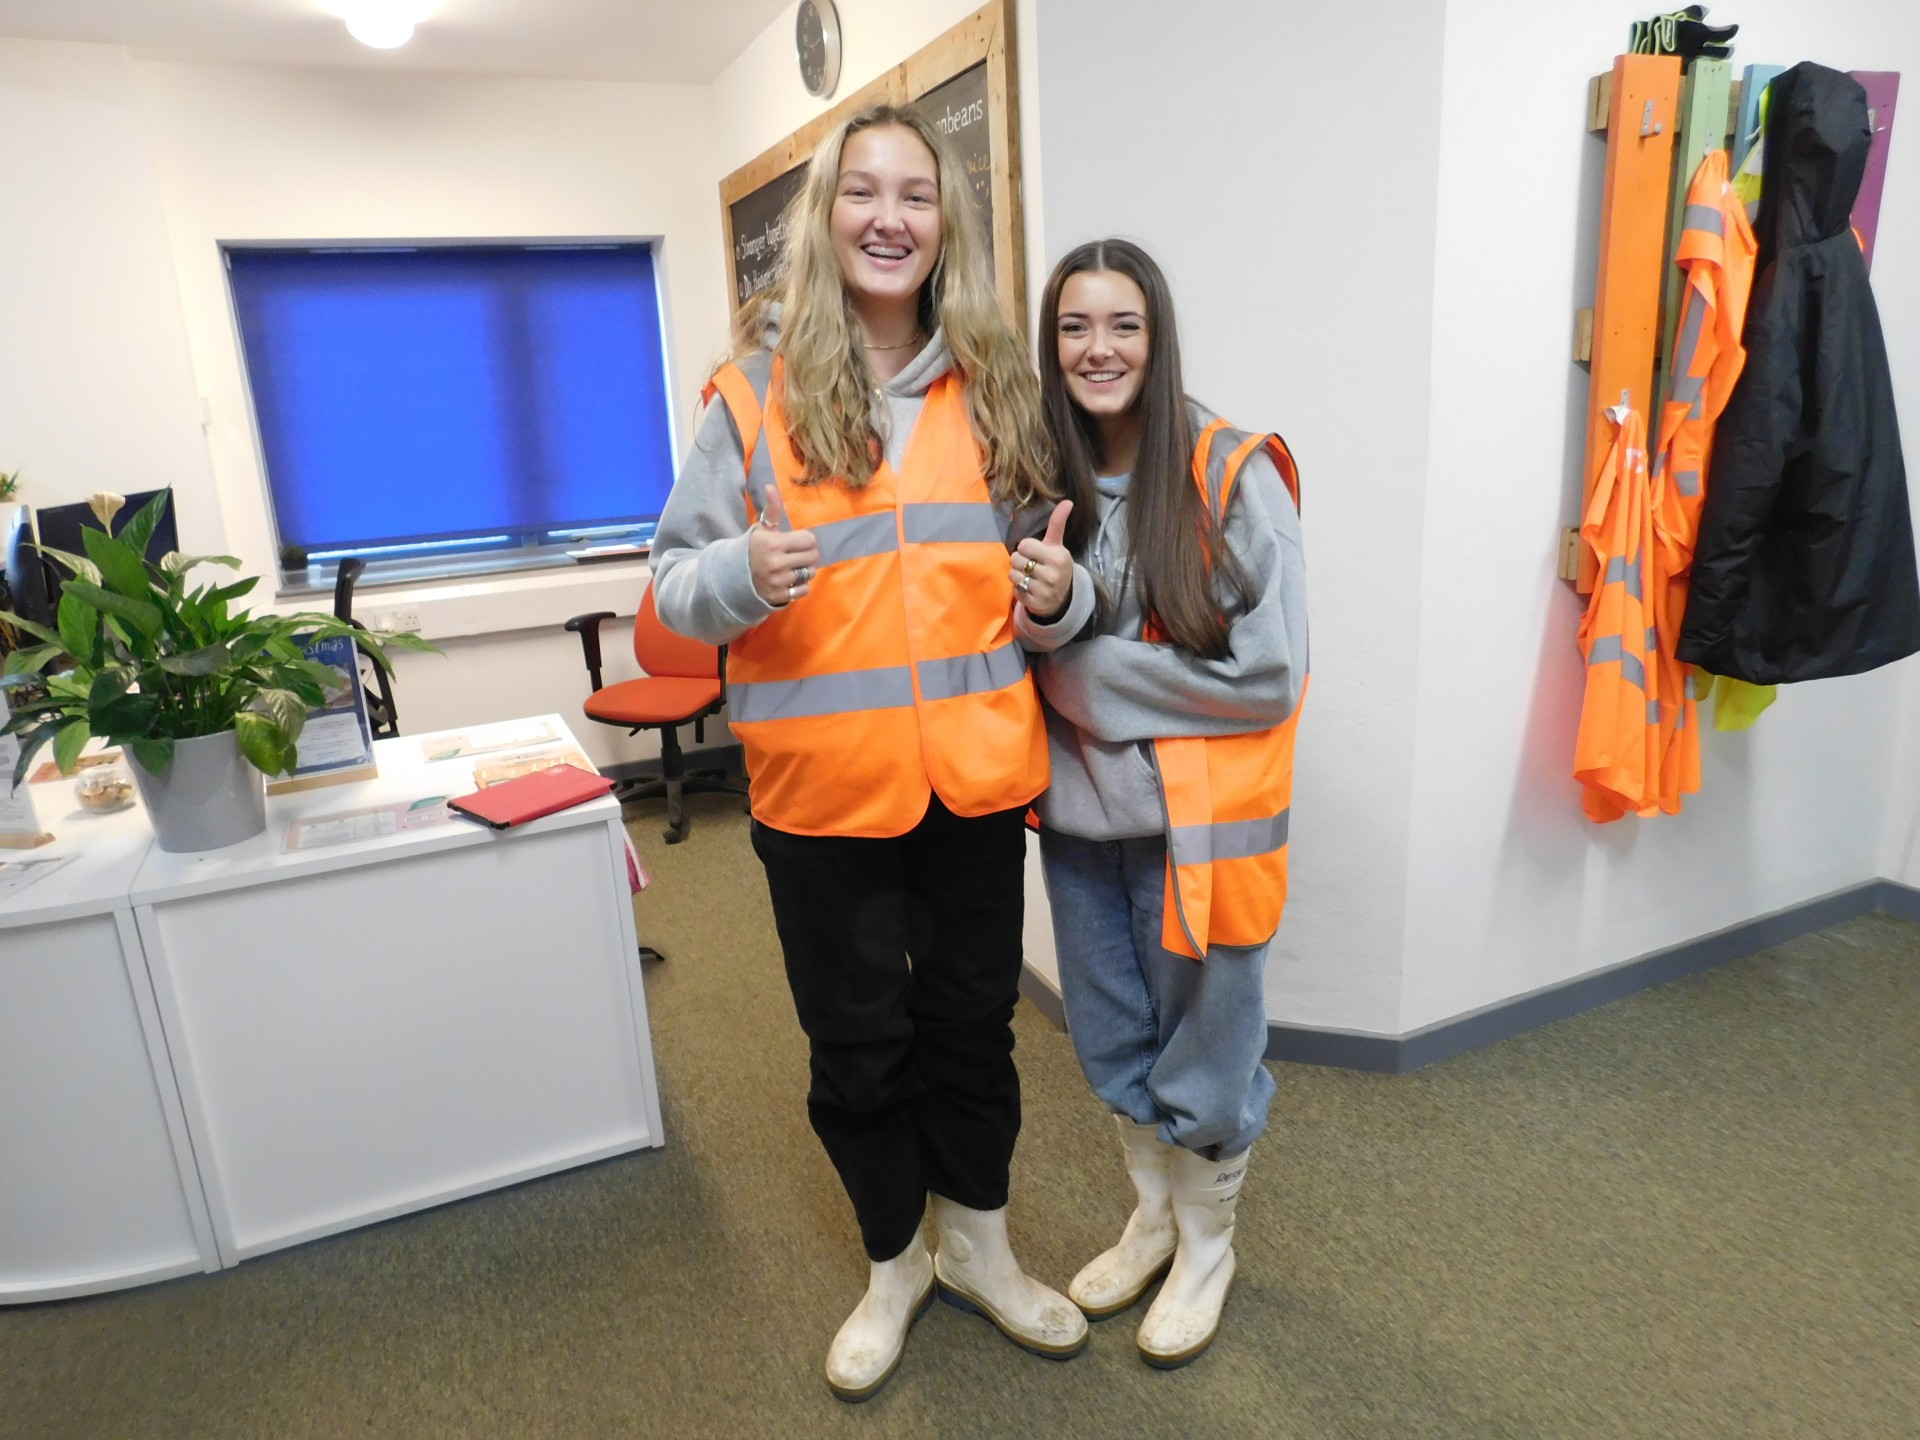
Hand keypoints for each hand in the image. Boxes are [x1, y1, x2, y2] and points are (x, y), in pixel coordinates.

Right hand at [749, 485, 820, 605]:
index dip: (805, 540)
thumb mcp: (762, 528)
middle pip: (813, 557)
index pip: (809, 540)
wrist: (735, 576)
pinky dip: (800, 586)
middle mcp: (776, 563)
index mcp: (773, 543)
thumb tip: (770, 486)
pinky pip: (804, 590)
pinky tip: (789, 580)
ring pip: (809, 573)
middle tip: (796, 555)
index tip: (796, 542)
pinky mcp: (779, 596)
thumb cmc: (754, 548)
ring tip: (793, 567)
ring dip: (804, 570)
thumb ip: (772, 509)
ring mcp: (778, 581)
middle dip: (807, 555)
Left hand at [1011, 501, 1073, 618]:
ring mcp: (1044, 591)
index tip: (1035, 553)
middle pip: (1016, 559)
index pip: (1024, 545)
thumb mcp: (1057, 545)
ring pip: (1013, 575)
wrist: (1063, 598)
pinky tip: (1030, 589)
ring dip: (1018, 575)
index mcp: (1057, 557)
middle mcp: (1052, 574)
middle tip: (1031, 566)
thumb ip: (1057, 523)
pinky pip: (1015, 590)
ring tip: (1030, 577)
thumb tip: (1067, 501)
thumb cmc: (1056, 566)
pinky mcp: (1035, 604)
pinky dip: (1019, 589)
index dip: (1026, 548)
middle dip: (1020, 561)